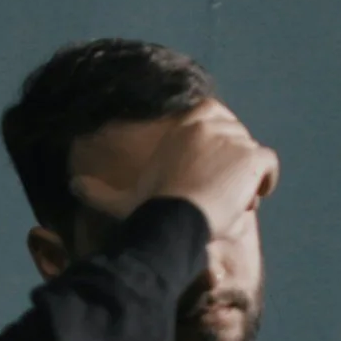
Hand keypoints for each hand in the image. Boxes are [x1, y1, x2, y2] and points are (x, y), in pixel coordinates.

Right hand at [68, 100, 280, 238]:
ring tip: (230, 202)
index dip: (215, 147)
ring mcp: (234, 138)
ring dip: (245, 178)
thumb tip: (71, 185)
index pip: (214, 121)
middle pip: (235, 138)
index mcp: (185, 123)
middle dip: (231, 163)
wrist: (174, 219)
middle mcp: (211, 122)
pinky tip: (250, 199)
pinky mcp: (252, 157)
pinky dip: (264, 182)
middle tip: (220, 192)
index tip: (210, 171)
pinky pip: (268, 166)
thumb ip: (98, 191)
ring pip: (250, 155)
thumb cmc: (148, 209)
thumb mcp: (122, 198)